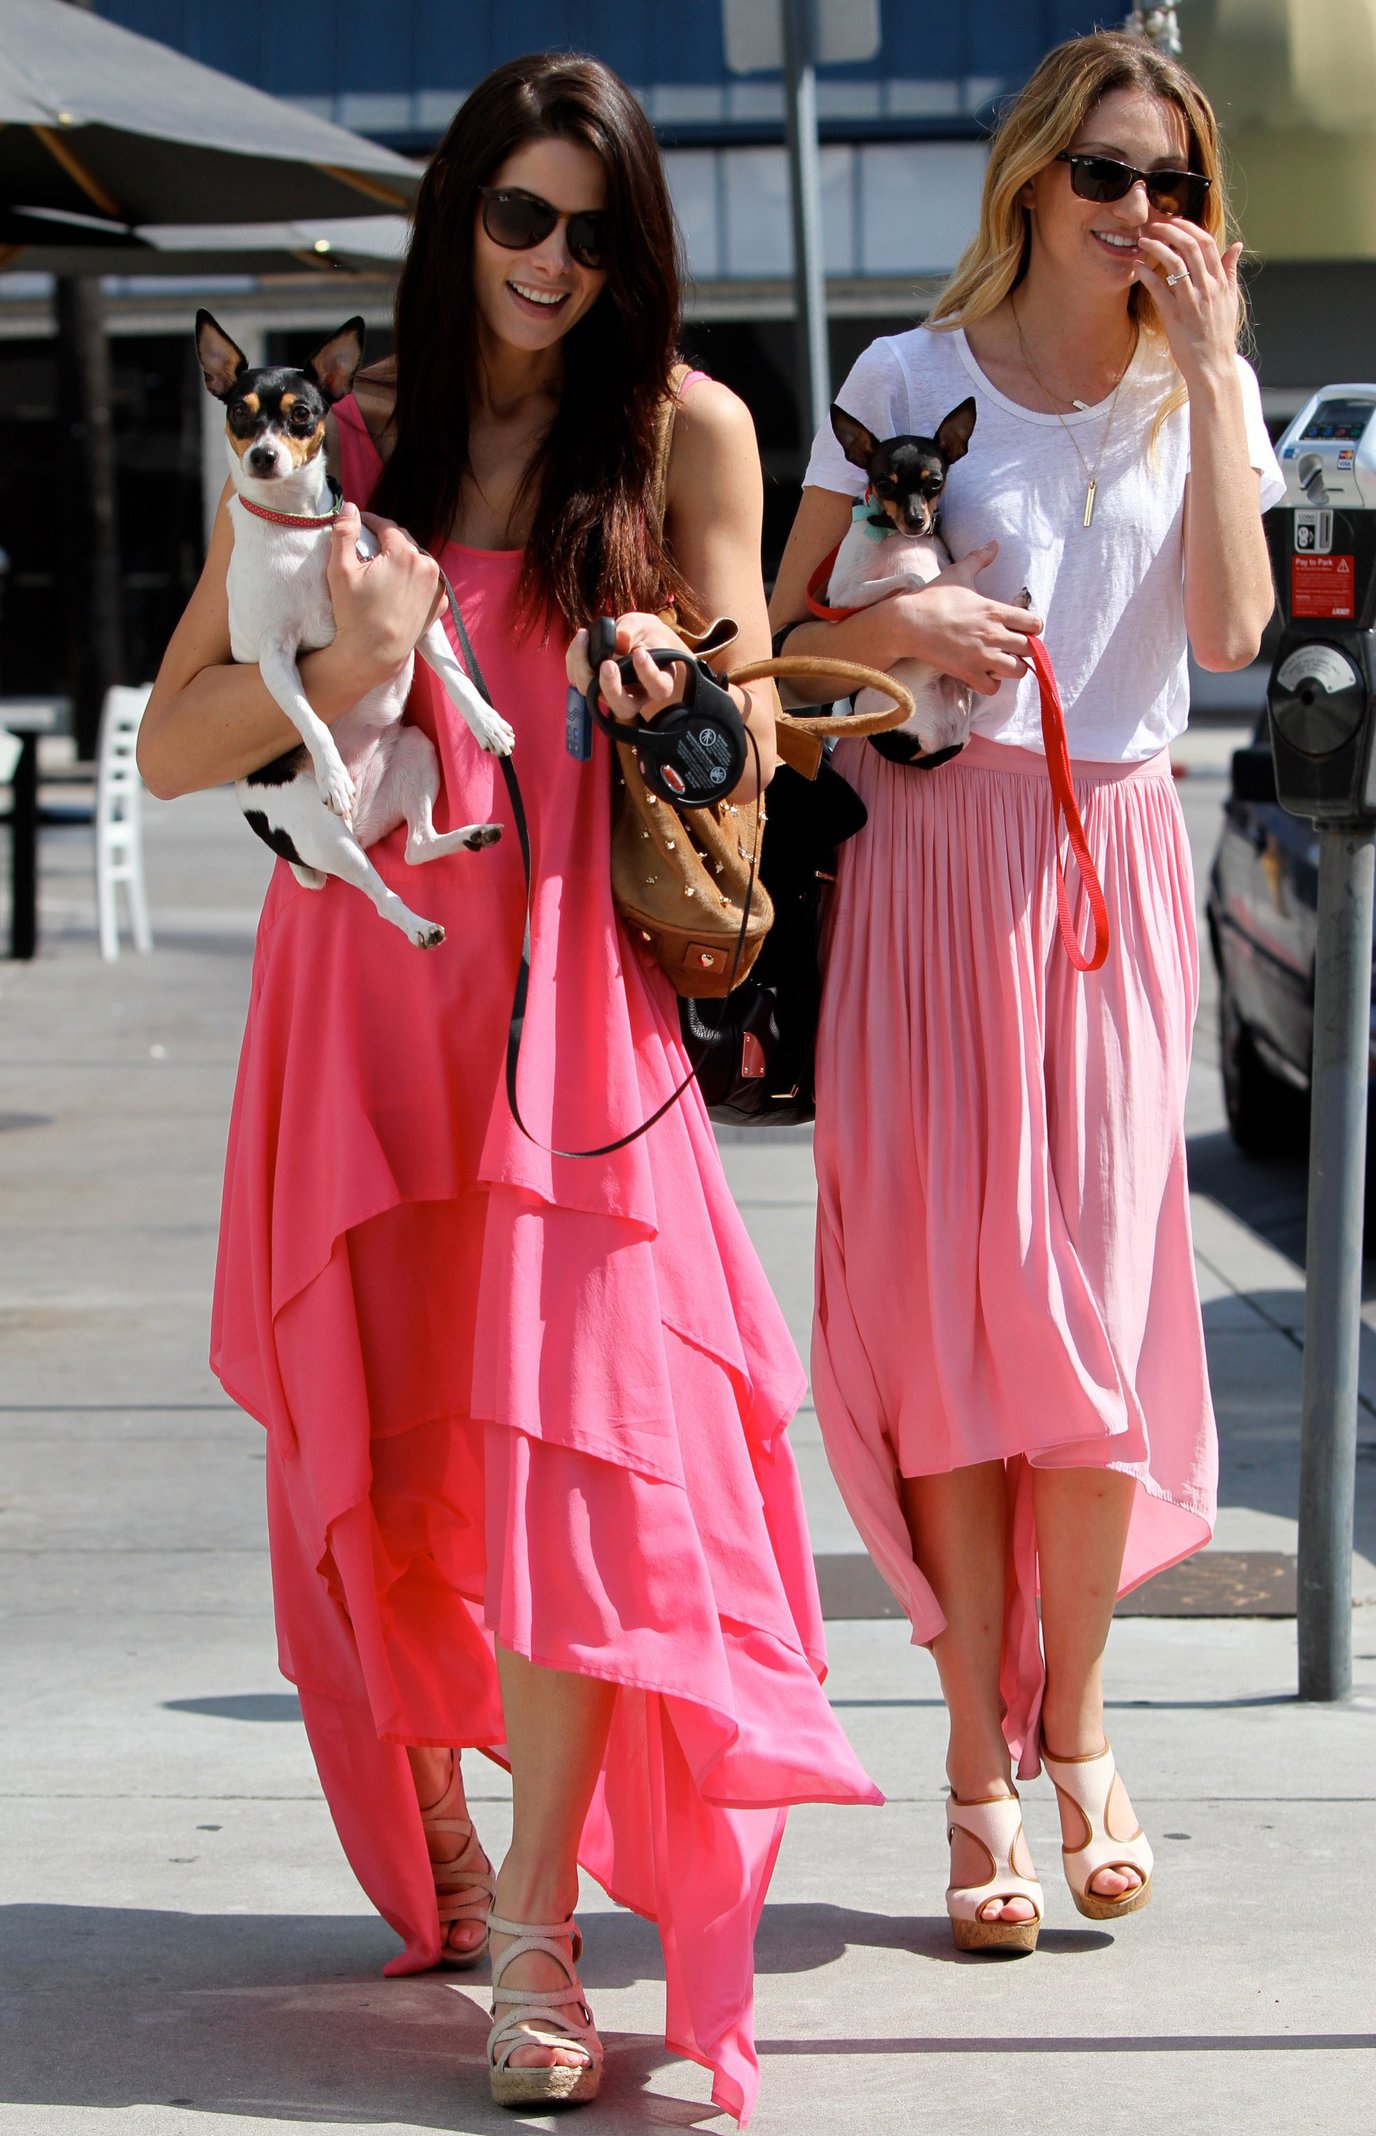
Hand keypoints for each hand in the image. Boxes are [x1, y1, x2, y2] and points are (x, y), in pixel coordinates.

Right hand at [326, 502, 446, 681]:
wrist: (374, 655)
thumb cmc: (354, 614)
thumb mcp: (340, 570)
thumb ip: (344, 533)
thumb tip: (350, 507)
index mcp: (405, 553)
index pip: (386, 526)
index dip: (370, 522)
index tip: (358, 525)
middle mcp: (427, 565)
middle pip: (403, 542)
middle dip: (385, 541)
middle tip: (367, 548)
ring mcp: (436, 586)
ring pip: (416, 560)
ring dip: (401, 559)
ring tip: (382, 568)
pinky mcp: (440, 603)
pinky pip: (426, 581)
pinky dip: (414, 579)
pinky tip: (398, 587)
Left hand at [566, 611, 694, 725]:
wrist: (638, 640)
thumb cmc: (646, 634)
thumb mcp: (645, 625)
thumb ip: (633, 630)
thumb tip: (620, 638)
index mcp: (658, 683)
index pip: (658, 688)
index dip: (648, 674)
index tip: (640, 652)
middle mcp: (635, 697)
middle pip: (623, 708)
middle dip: (611, 686)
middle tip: (607, 663)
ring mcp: (612, 695)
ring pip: (594, 695)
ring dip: (584, 668)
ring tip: (584, 636)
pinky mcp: (593, 687)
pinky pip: (578, 680)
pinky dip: (575, 660)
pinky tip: (581, 639)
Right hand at [886, 540, 1041, 695]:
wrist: (908, 622)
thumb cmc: (933, 597)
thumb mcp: (958, 574)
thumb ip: (980, 559)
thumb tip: (994, 543)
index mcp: (995, 610)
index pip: (1034, 623)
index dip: (1032, 627)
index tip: (1021, 628)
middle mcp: (993, 634)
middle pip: (1030, 649)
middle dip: (1025, 648)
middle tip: (1012, 646)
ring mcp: (981, 656)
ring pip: (1017, 670)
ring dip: (1012, 667)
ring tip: (1001, 662)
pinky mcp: (968, 673)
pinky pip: (993, 687)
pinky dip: (991, 684)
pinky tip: (984, 675)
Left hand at [1136, 220, 1242, 383]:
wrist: (1213, 366)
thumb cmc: (1219, 334)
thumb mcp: (1230, 299)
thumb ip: (1230, 270)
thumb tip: (1237, 245)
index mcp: (1220, 281)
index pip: (1207, 243)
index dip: (1190, 227)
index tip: (1175, 221)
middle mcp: (1208, 287)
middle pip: (1190, 246)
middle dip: (1170, 230)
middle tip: (1154, 225)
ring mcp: (1191, 301)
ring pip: (1174, 263)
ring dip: (1156, 247)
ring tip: (1143, 240)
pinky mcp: (1175, 316)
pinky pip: (1159, 289)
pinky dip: (1147, 274)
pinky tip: (1137, 265)